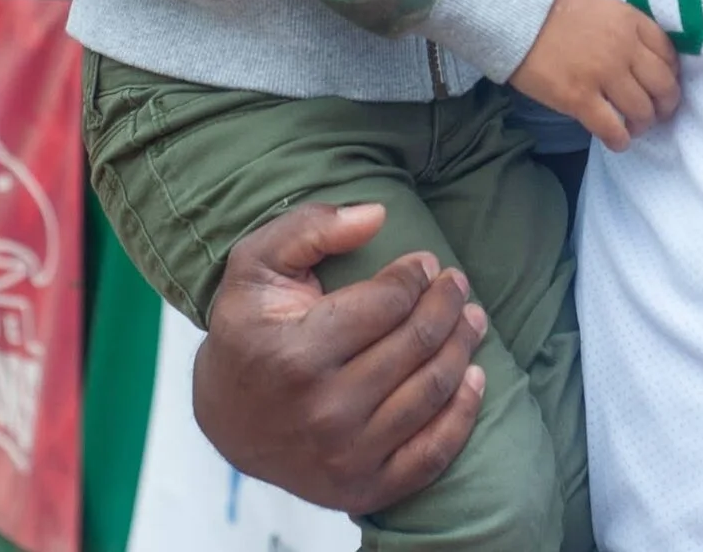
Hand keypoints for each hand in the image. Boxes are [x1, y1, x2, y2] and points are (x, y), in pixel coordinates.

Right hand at [193, 203, 488, 515]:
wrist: (228, 421)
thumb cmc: (249, 332)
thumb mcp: (256, 267)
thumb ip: (311, 229)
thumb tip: (377, 213)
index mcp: (295, 354)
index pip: (387, 303)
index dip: (416, 275)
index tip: (426, 262)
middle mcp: (323, 411)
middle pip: (417, 344)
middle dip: (448, 303)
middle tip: (457, 284)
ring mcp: (345, 456)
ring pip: (432, 391)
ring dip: (463, 347)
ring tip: (472, 318)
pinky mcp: (362, 489)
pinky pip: (433, 454)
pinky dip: (464, 413)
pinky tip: (474, 376)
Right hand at [509, 0, 680, 150]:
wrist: (517, 18)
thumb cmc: (555, 11)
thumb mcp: (602, 6)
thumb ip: (625, 28)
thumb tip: (641, 58)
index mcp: (630, 21)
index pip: (668, 53)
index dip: (671, 75)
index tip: (665, 85)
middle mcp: (624, 48)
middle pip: (662, 85)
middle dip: (666, 104)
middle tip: (658, 113)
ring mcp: (603, 74)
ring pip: (641, 109)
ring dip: (643, 123)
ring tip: (635, 127)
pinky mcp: (579, 98)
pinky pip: (611, 127)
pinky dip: (620, 140)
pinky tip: (618, 141)